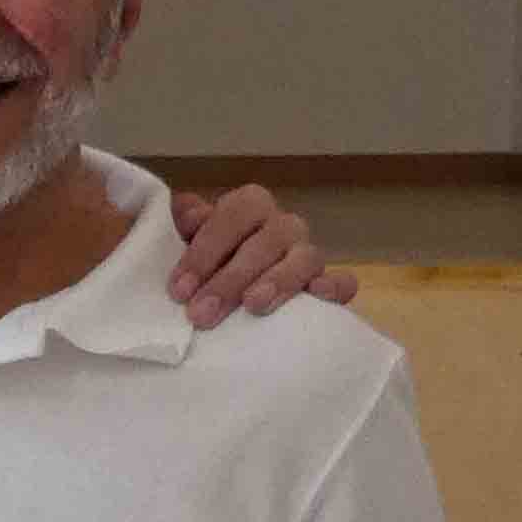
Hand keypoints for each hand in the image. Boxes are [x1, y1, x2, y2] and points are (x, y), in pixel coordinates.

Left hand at [166, 185, 358, 326]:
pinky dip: (334, 286)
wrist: (225, 292)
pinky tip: (317, 295)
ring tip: (253, 306)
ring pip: (305, 258)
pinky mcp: (329, 285)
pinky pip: (343, 282)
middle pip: (265, 241)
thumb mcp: (184, 242)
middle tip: (201, 313)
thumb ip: (182, 225)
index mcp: (249, 207)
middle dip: (230, 279)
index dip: (205, 251)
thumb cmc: (203, 263)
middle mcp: (281, 226)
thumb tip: (184, 212)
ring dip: (278, 281)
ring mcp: (307, 254)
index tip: (179, 290)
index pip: (234, 214)